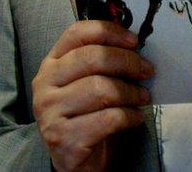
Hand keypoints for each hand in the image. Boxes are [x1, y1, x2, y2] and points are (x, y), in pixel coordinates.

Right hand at [33, 20, 153, 171]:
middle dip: (128, 62)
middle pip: (93, 58)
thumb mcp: (86, 83)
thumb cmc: (85, 116)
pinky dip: (129, 116)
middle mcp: (44, 84)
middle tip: (147, 71)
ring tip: (142, 98)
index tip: (134, 41)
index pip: (77, 33)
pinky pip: (107, 118)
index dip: (109, 32)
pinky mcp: (63, 137)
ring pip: (102, 89)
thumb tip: (134, 46)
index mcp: (50, 64)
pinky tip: (136, 117)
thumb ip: (100, 63)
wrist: (73, 160)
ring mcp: (50, 111)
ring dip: (131, 93)